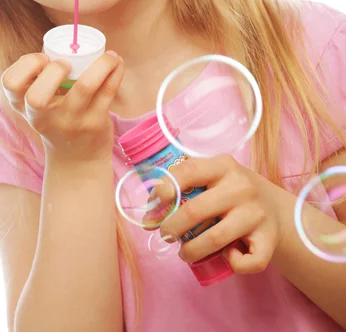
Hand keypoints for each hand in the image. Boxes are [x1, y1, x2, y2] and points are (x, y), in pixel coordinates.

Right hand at [1, 50, 123, 162]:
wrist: (77, 160)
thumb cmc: (57, 119)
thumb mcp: (40, 104)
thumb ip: (42, 78)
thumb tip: (69, 41)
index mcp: (24, 107)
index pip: (10, 83)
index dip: (25, 65)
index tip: (43, 59)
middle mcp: (43, 118)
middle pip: (36, 97)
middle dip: (52, 71)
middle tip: (66, 65)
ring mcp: (70, 122)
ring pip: (84, 88)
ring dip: (99, 65)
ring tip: (108, 56)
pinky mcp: (94, 124)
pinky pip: (108, 91)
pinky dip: (114, 71)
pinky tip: (116, 63)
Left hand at [160, 155, 281, 273]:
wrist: (278, 210)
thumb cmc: (233, 193)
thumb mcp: (216, 176)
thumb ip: (189, 184)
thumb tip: (151, 208)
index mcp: (224, 166)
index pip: (189, 171)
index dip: (166, 189)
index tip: (153, 205)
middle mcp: (242, 187)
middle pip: (196, 210)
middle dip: (172, 227)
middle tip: (165, 235)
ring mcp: (256, 214)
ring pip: (215, 239)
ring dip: (191, 251)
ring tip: (184, 254)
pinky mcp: (269, 240)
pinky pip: (245, 262)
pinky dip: (233, 264)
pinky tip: (228, 256)